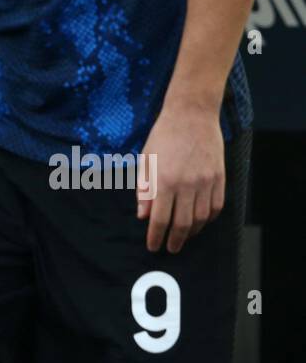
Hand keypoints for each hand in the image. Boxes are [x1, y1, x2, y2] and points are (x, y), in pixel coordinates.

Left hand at [138, 104, 224, 253]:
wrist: (192, 114)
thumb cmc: (163, 137)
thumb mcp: (145, 162)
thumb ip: (144, 191)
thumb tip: (143, 216)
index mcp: (164, 182)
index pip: (159, 220)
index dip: (156, 237)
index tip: (153, 247)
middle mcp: (186, 184)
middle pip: (183, 224)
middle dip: (175, 240)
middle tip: (170, 248)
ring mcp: (205, 181)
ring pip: (202, 218)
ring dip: (193, 232)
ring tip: (185, 236)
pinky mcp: (219, 176)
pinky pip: (217, 205)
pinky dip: (209, 218)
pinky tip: (202, 221)